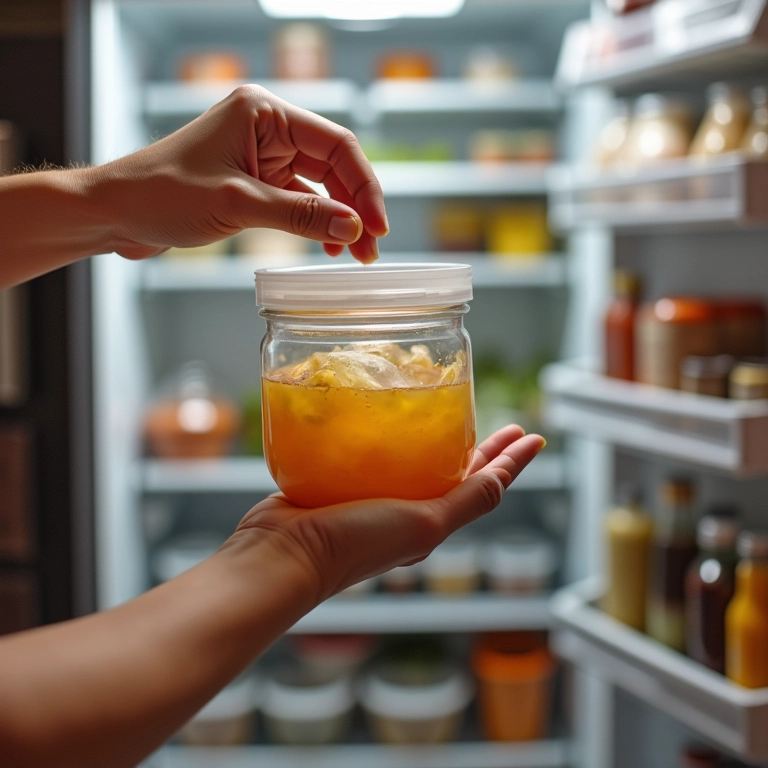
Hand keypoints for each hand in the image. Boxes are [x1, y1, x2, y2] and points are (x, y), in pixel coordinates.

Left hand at [91, 85, 387, 262]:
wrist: (116, 211)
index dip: (364, 187)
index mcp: (264, 113)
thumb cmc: (163, 194)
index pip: (336, 145)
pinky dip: (315, 223)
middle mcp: (267, 128)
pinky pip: (298, 200)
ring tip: (354, 255)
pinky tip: (325, 247)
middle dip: (354, 208)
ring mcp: (261, 155)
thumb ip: (300, 216)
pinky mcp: (254, 180)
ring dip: (338, 219)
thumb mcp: (238, 205)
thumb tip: (353, 229)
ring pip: (319, 186)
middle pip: (333, 166)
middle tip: (370, 250)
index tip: (377, 226)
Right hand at [227, 426, 545, 603]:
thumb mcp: (425, 524)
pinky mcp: (341, 484)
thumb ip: (466, 501)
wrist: (285, 555)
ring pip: (417, 462)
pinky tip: (385, 419)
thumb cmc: (355, 544)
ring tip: (451, 416)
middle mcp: (407, 512)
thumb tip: (506, 476)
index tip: (533, 436)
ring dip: (438, 440)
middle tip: (504, 422)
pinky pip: (376, 457)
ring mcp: (374, 498)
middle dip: (484, 448)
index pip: (485, 485)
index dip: (512, 461)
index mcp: (432, 522)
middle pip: (457, 472)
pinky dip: (390, 438)